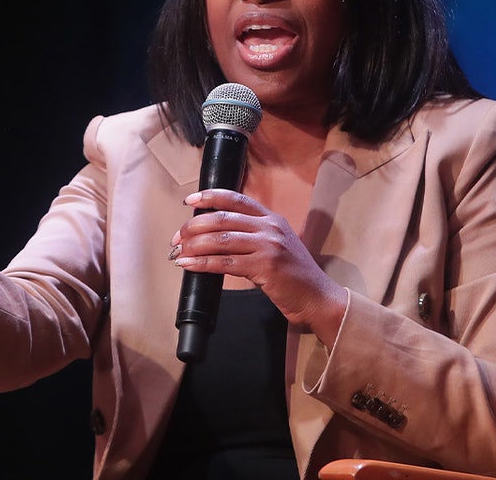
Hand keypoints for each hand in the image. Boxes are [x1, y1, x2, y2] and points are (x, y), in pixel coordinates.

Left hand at [170, 189, 347, 347]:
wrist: (318, 298)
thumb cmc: (295, 276)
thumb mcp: (278, 246)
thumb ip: (253, 237)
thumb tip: (216, 237)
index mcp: (273, 219)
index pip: (237, 199)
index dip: (210, 197)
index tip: (190, 201)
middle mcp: (270, 228)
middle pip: (222, 218)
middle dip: (194, 226)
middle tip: (177, 237)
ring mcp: (269, 246)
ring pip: (221, 239)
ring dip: (194, 245)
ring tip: (178, 252)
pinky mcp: (265, 267)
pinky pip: (225, 262)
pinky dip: (202, 263)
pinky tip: (189, 265)